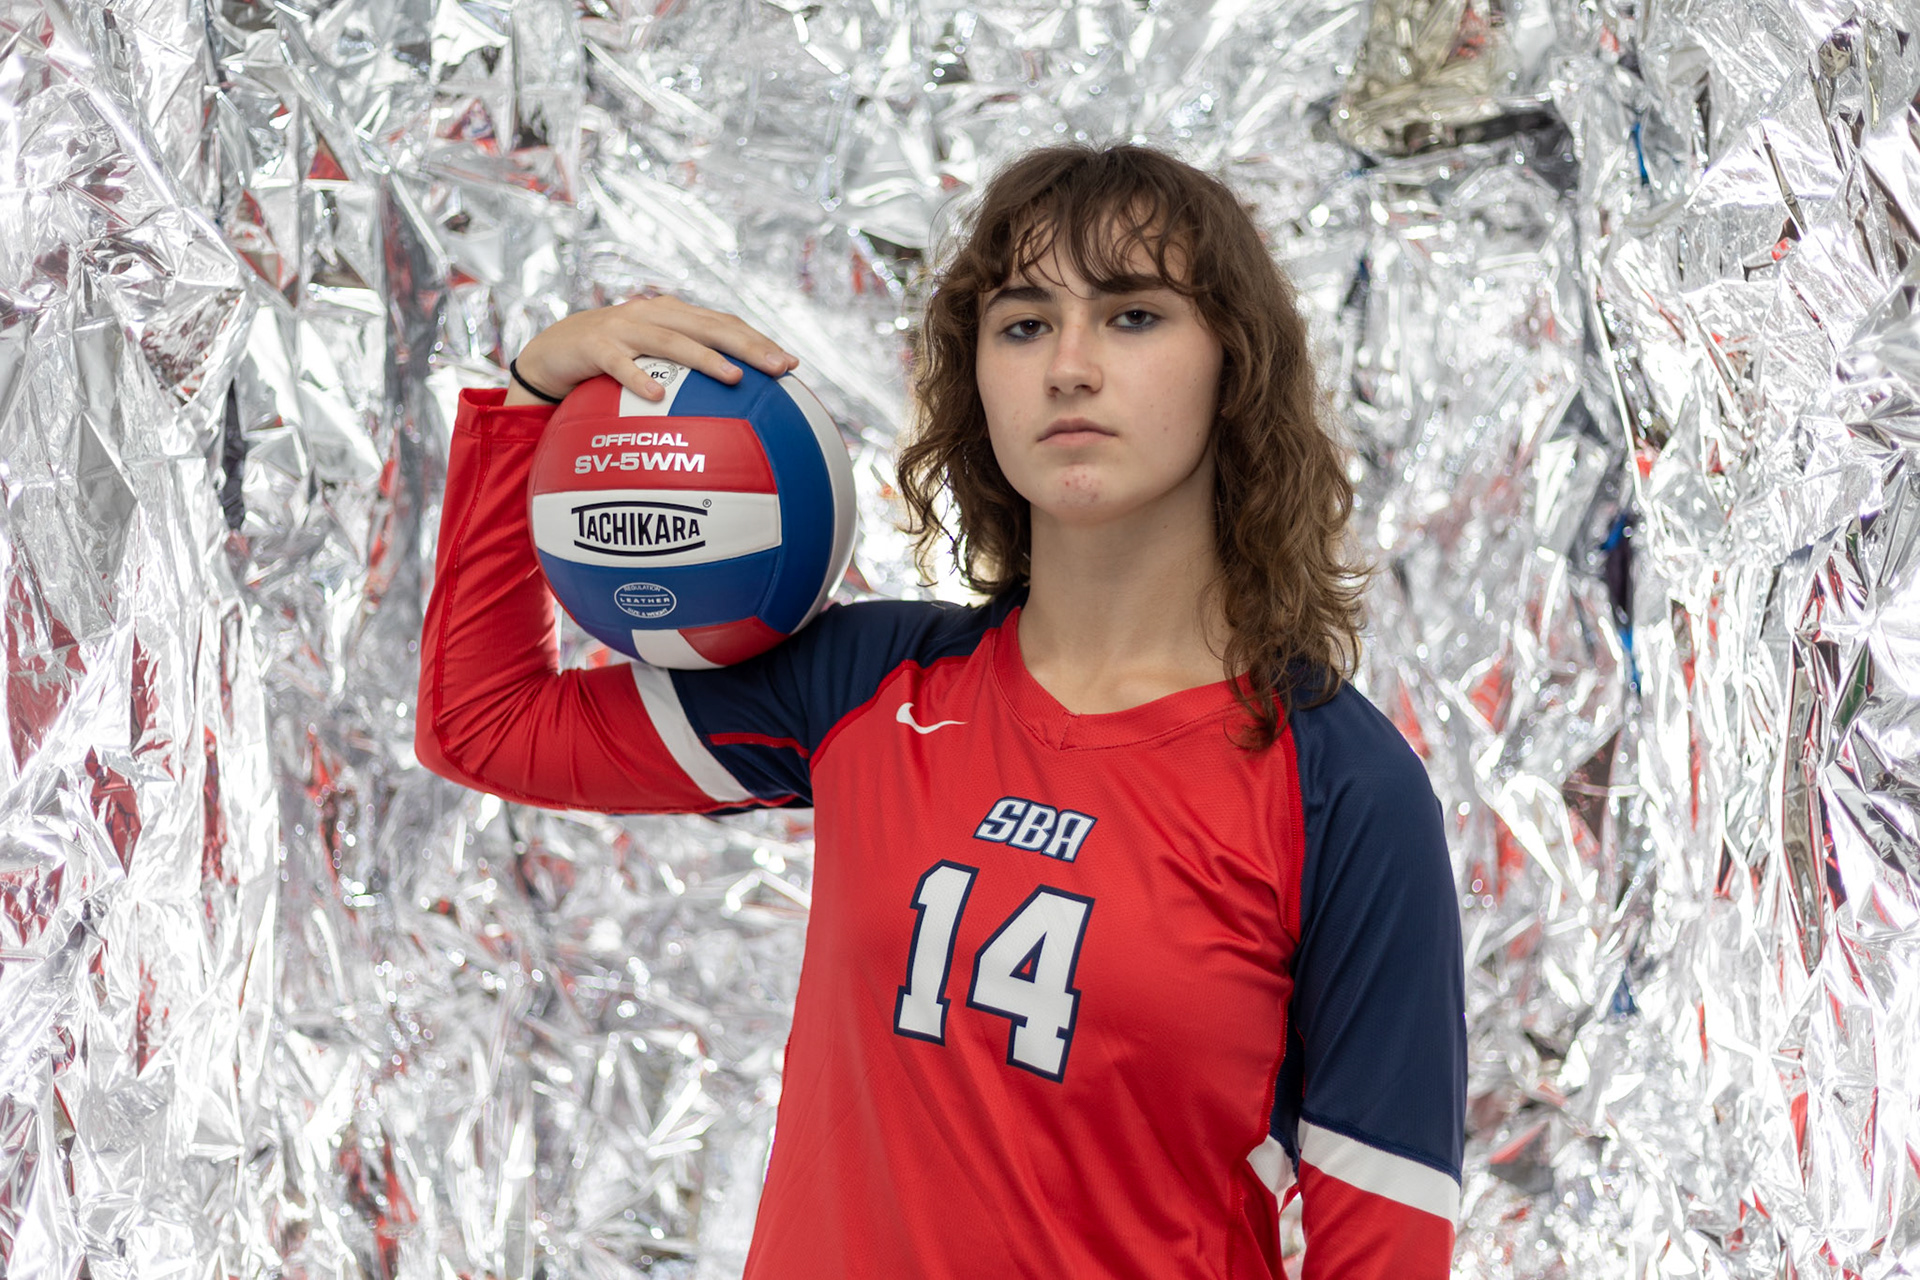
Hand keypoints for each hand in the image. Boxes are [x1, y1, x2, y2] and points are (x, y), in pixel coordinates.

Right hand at [505, 295, 797, 406]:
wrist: (552, 350)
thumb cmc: (613, 360)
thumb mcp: (653, 361)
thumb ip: (688, 374)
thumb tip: (735, 409)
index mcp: (674, 316)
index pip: (725, 324)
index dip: (758, 340)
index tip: (792, 366)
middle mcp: (653, 314)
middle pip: (709, 326)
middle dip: (747, 345)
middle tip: (779, 368)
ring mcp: (622, 327)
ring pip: (670, 340)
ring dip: (703, 358)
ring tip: (733, 378)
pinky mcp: (593, 346)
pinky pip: (617, 363)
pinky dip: (637, 378)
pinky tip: (657, 398)